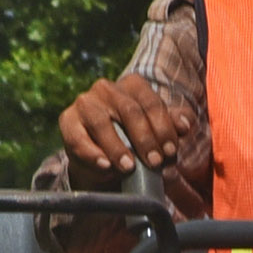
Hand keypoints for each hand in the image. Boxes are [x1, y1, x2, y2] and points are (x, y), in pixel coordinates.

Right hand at [60, 76, 196, 178]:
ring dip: (117, 147)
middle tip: (154, 163)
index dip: (163, 128)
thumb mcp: (157, 135)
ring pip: (101, 122)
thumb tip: (184, 125)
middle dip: (145, 139)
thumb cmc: (135, 144)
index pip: (151, 102)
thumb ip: (172, 127)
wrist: (104, 162)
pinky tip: (105, 165)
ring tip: (129, 167)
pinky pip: (78, 137)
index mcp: (132, 86)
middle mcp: (107, 88)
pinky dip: (92, 153)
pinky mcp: (67, 120)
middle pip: (129, 110)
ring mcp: (85, 102)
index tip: (170, 152)